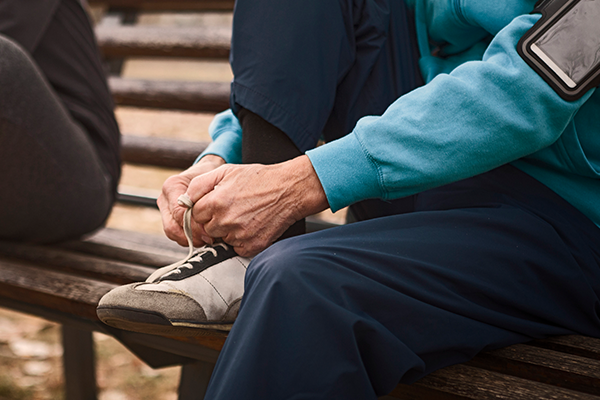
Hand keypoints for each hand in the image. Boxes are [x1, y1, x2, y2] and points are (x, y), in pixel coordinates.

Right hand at [158, 155, 224, 246]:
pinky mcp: (169, 217)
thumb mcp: (211, 181)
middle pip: (172, 226)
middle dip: (191, 236)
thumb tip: (207, 221)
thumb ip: (206, 198)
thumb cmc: (210, 175)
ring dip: (189, 239)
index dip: (194, 226)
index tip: (209, 231)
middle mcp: (164, 198)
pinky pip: (174, 233)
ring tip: (205, 239)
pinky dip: (187, 238)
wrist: (205, 172)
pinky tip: (201, 237)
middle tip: (208, 239)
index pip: (179, 213)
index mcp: (172, 186)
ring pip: (171, 232)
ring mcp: (165, 208)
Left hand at [185, 155, 328, 256]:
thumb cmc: (257, 179)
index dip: (204, 210)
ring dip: (228, 231)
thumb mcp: (225, 172)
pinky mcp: (252, 246)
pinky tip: (251, 225)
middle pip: (206, 230)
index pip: (194, 216)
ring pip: (221, 240)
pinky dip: (241, 241)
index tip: (216, 205)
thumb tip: (183, 201)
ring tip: (244, 215)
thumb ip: (198, 185)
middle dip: (215, 221)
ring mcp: (239, 236)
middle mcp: (225, 221)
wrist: (289, 190)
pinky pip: (237, 249)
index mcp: (215, 202)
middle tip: (232, 209)